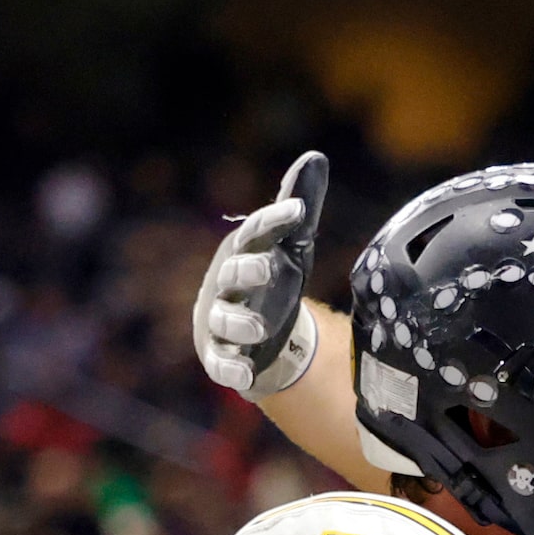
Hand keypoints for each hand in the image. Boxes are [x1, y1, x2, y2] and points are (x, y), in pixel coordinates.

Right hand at [195, 152, 329, 396]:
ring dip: (240, 323)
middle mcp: (226, 283)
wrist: (255, 331)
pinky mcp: (219, 355)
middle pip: (232, 273)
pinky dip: (231, 370)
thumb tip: (314, 157)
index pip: (255, 231)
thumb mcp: (290, 245)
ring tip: (260, 328)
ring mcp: (219, 320)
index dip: (274, 219)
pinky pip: (220, 363)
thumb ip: (300, 204)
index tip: (299, 210)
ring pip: (223, 320)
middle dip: (248, 270)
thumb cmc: (272, 279)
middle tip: (269, 268)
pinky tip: (245, 377)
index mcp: (244, 251)